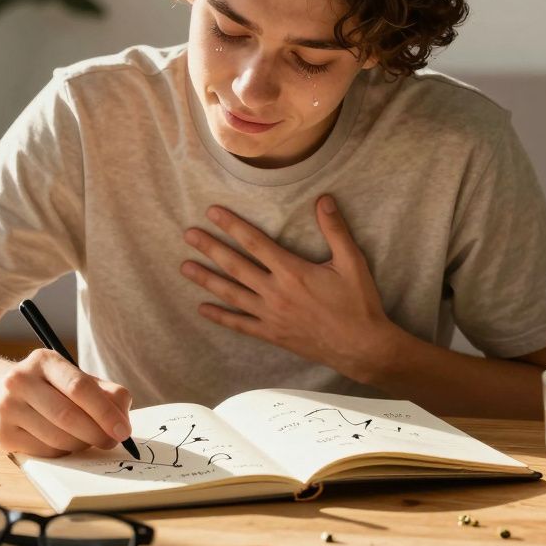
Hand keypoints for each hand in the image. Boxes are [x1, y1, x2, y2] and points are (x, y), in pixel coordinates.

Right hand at [0, 349, 132, 457]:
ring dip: (82, 444)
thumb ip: (103, 392)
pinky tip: (65, 442)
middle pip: (68, 415)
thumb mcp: (71, 377)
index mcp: (43, 360)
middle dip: (97, 433)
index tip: (123, 429)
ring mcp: (6, 408)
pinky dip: (63, 452)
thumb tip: (123, 416)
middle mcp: (20, 380)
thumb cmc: (45, 387)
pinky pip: (44, 451)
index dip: (105, 412)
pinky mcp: (1, 434)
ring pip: (57, 437)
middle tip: (112, 441)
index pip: (80, 387)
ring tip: (88, 439)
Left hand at [179, 195, 397, 381]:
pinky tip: (202, 309)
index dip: (231, 225)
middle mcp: (275, 292)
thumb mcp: (352, 262)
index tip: (212, 212)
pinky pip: (240, 324)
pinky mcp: (271, 334)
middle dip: (210, 248)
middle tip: (188, 235)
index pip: (254, 242)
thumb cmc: (358, 303)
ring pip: (231, 293)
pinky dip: (220, 316)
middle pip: (235, 265)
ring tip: (184, 267)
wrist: (361, 346)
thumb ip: (335, 230)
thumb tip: (324, 199)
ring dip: (206, 279)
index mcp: (292, 271)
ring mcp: (270, 315)